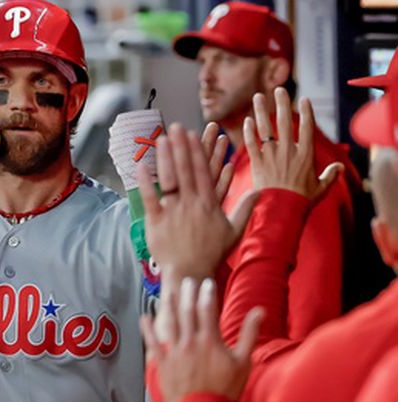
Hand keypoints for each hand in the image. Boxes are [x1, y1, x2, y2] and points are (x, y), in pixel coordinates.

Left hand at [140, 122, 257, 283]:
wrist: (190, 274)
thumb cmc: (211, 254)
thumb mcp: (234, 231)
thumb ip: (246, 209)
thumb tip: (260, 192)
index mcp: (208, 204)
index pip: (202, 172)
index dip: (196, 151)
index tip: (192, 134)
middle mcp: (191, 205)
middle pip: (185, 170)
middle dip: (180, 146)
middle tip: (175, 127)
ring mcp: (173, 212)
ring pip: (169, 180)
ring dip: (165, 158)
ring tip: (161, 139)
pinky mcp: (157, 222)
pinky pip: (150, 198)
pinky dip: (146, 182)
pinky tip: (141, 166)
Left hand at [140, 278, 261, 401]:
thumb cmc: (226, 390)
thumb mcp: (243, 362)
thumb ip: (250, 334)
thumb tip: (259, 311)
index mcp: (210, 340)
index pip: (208, 310)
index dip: (207, 294)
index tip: (206, 282)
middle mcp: (191, 341)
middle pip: (187, 312)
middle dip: (187, 294)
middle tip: (186, 280)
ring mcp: (175, 352)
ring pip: (170, 323)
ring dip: (168, 306)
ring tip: (167, 292)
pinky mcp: (163, 363)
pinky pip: (153, 343)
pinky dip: (148, 330)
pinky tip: (144, 317)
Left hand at [244, 88, 341, 201]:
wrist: (281, 212)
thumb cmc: (301, 202)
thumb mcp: (320, 189)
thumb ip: (329, 176)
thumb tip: (339, 167)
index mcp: (306, 155)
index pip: (307, 128)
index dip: (306, 112)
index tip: (303, 99)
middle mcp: (288, 151)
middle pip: (285, 122)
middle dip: (281, 104)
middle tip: (277, 89)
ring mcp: (271, 156)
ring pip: (265, 129)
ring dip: (261, 111)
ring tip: (257, 97)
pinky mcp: (257, 163)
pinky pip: (251, 144)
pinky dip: (249, 132)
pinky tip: (247, 121)